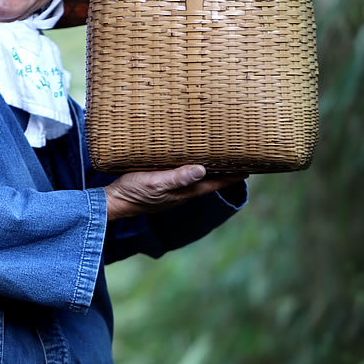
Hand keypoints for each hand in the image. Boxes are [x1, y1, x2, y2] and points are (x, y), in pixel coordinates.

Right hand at [104, 165, 245, 220]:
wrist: (114, 202)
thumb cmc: (134, 191)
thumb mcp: (155, 182)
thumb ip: (177, 177)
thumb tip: (202, 170)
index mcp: (184, 191)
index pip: (214, 183)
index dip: (231, 176)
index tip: (248, 168)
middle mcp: (182, 192)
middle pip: (209, 182)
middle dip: (224, 173)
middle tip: (239, 161)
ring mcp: (172, 191)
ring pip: (198, 180)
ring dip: (210, 172)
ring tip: (221, 161)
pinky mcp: (162, 187)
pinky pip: (184, 178)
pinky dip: (194, 171)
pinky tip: (191, 164)